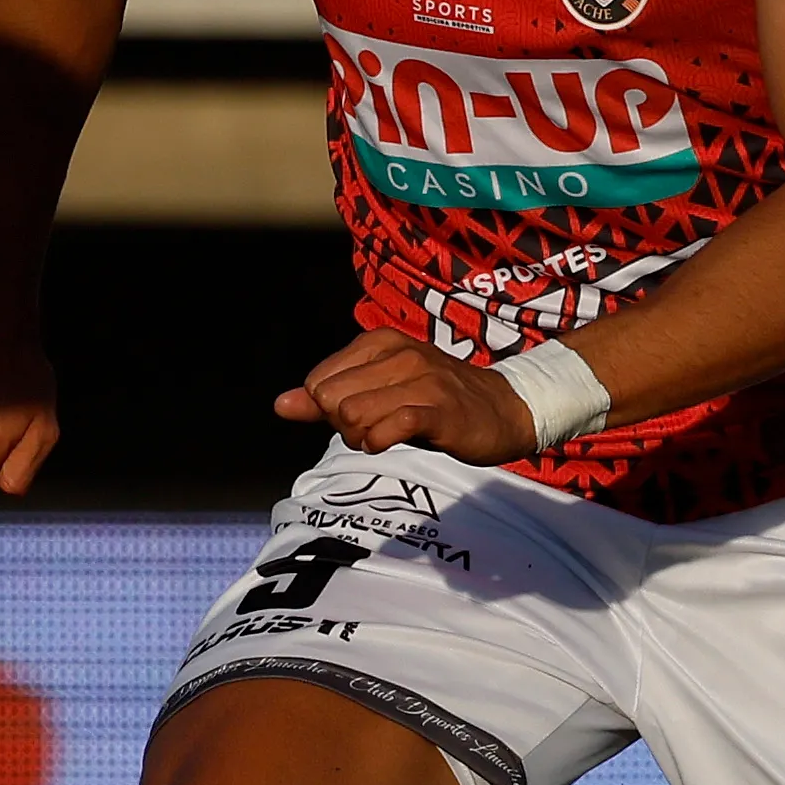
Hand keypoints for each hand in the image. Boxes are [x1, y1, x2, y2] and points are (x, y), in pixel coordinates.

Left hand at [278, 328, 538, 461]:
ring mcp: (421, 379)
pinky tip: (395, 441)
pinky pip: (388, 429)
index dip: (330, 410)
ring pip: (354, 415)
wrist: (504, 410)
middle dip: (343, 425)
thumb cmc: (436, 402)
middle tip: (375, 427)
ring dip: (363, 437)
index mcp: (379, 342)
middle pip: (331, 401)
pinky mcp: (439, 409)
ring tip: (389, 434)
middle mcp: (399, 353)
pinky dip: (381, 442)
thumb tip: (280, 405)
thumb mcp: (378, 394)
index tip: (362, 413)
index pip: (317, 383)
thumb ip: (326, 400)